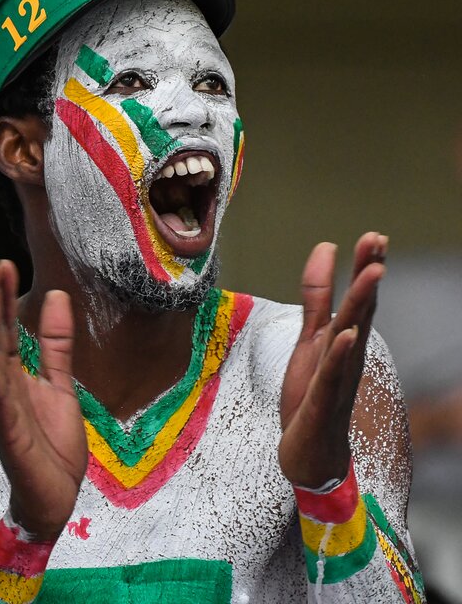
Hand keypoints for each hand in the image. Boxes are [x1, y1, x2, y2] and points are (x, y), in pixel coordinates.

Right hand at [0, 248, 87, 540]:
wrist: (56, 497)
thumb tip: (56, 295)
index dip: (4, 292)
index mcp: (13, 372)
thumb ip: (56, 344)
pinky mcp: (7, 429)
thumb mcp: (61, 385)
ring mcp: (1, 405)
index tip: (2, 259)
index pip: (5, 324)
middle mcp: (0, 384)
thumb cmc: (52, 445)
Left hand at [279, 233, 386, 488]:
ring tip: (372, 273)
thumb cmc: (314, 394)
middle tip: (378, 241)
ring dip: (361, 305)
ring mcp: (337, 378)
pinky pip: (332, 374)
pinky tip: (346, 333)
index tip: (375, 236)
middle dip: (369, 275)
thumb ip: (317, 299)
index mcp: (344, 341)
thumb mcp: (311, 340)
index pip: (359, 299)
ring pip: (351, 337)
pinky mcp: (320, 401)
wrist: (310, 454)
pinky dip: (340, 353)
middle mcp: (347, 357)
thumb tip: (325, 251)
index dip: (365, 267)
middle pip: (360, 310)